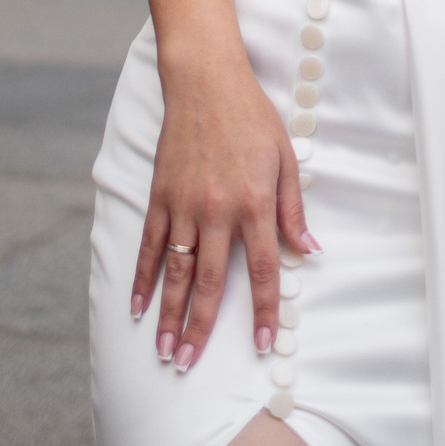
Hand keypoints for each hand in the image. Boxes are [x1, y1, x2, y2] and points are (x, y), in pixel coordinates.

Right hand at [131, 49, 318, 369]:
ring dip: (170, 315)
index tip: (263, 344)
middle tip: (190, 365)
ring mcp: (184, 205)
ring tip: (165, 351)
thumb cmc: (251, 116)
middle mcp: (218, 211)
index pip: (262, 269)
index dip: (264, 310)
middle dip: (202, 329)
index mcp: (255, 203)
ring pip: (177, 273)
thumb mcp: (285, 157)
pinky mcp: (160, 196)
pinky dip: (142, 278)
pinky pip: (150, 245)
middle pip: (211, 283)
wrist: (206, 80)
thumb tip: (308, 250)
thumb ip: (293, 208)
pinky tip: (136, 307)